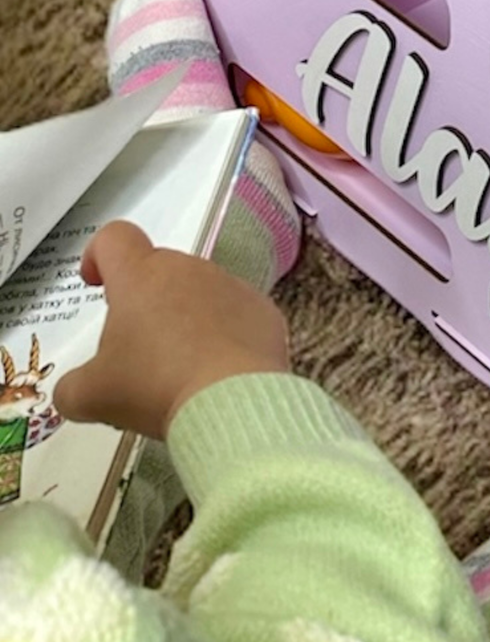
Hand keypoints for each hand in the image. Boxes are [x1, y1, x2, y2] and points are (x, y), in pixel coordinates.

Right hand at [54, 221, 290, 439]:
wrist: (233, 403)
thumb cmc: (155, 386)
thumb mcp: (91, 395)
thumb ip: (72, 386)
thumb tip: (75, 391)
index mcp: (141, 276)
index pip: (114, 238)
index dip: (99, 255)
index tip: (98, 283)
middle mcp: (189, 270)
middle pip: (159, 270)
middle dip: (145, 301)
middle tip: (138, 348)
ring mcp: (233, 287)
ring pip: (200, 293)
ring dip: (187, 318)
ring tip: (180, 367)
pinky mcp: (265, 311)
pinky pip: (237, 315)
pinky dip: (225, 335)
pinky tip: (218, 371)